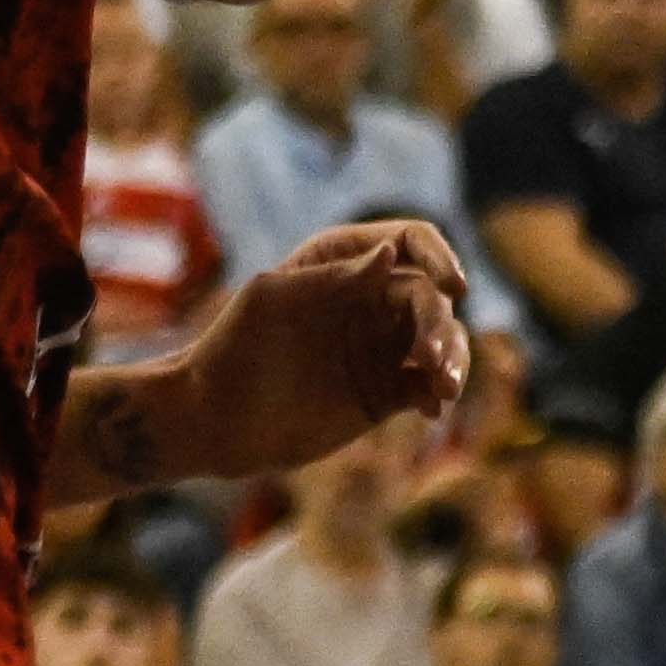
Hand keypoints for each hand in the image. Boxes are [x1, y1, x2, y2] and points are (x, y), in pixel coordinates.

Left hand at [168, 219, 478, 482]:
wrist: (211, 422)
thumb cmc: (229, 350)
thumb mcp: (270, 300)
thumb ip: (332, 276)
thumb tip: (391, 255)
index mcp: (346, 266)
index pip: (411, 243)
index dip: (439, 257)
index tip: (453, 286)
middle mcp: (372, 301)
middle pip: (432, 297)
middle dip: (440, 323)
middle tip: (429, 358)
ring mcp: (381, 347)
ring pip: (443, 340)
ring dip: (454, 359)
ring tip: (443, 388)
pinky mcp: (385, 392)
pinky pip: (429, 385)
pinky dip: (440, 392)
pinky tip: (433, 409)